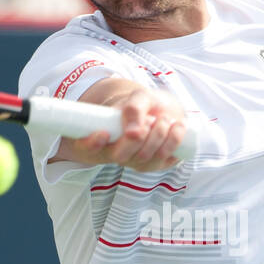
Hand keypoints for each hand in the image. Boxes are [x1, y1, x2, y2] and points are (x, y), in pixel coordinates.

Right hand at [56, 85, 186, 172]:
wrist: (162, 110)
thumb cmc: (143, 105)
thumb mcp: (137, 98)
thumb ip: (133, 108)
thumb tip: (133, 132)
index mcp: (99, 138)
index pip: (86, 149)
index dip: (91, 144)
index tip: (103, 133)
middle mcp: (115, 155)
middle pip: (121, 156)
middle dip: (139, 135)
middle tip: (150, 118)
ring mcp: (136, 163)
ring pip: (145, 158)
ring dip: (158, 135)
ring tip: (163, 118)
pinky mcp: (157, 165)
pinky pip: (164, 160)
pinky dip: (174, 141)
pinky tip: (177, 127)